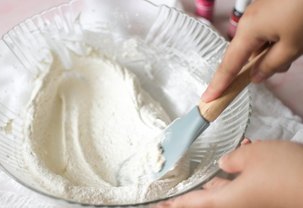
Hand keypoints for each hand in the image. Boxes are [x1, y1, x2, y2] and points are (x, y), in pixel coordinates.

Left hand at [155, 140, 302, 207]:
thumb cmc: (285, 171)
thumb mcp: (252, 156)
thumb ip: (232, 159)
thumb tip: (224, 165)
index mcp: (228, 200)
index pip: (193, 202)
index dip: (175, 203)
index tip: (158, 204)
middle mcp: (238, 203)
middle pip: (209, 196)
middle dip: (198, 184)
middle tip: (181, 179)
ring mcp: (253, 200)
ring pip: (228, 186)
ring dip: (224, 170)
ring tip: (227, 152)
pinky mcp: (265, 195)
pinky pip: (244, 182)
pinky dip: (241, 168)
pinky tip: (247, 148)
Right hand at [202, 0, 302, 101]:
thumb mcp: (292, 47)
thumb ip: (271, 66)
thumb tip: (255, 76)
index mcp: (248, 31)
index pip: (228, 65)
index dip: (218, 84)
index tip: (207, 99)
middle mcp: (247, 22)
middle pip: (244, 53)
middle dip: (259, 64)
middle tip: (284, 63)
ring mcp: (256, 13)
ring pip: (258, 43)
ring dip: (272, 51)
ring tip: (296, 45)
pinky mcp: (267, 8)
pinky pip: (264, 31)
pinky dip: (275, 40)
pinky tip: (293, 35)